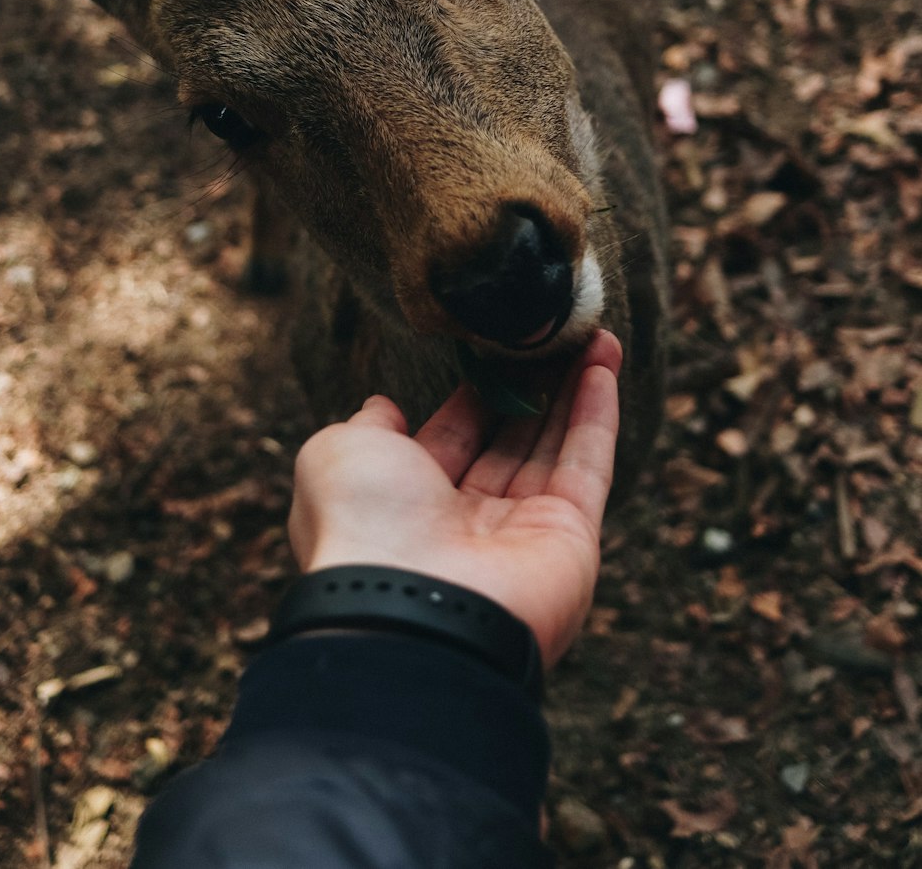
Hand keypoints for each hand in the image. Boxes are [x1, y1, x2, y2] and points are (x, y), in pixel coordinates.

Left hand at [288, 332, 620, 666]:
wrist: (409, 607)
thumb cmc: (363, 524)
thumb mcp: (338, 454)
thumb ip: (366, 427)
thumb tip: (384, 408)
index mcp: (409, 507)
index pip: (450, 440)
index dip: (472, 395)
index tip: (491, 348)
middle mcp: (466, 524)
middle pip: (508, 442)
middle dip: (530, 388)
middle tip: (548, 334)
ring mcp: (523, 534)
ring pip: (553, 448)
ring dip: (573, 389)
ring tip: (590, 332)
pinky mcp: (571, 540)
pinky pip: (588, 466)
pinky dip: (597, 415)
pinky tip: (602, 362)